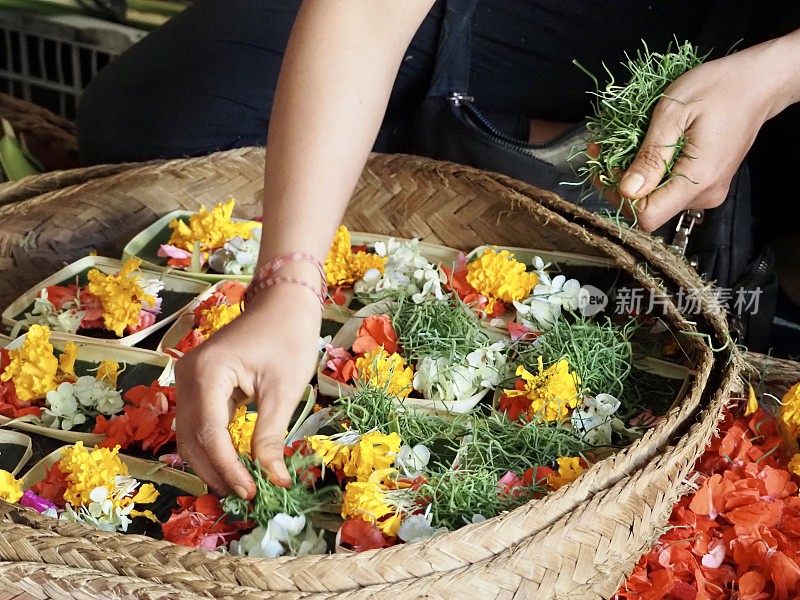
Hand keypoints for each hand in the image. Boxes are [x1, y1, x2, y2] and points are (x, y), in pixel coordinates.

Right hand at [175, 284, 321, 497]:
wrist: (283, 302)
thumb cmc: (289, 337)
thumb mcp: (284, 390)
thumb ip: (271, 436)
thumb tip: (273, 480)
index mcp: (207, 373)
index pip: (210, 434)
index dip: (228, 468)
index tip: (251, 493)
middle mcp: (186, 377)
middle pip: (192, 439)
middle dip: (217, 472)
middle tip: (246, 497)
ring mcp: (188, 380)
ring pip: (191, 435)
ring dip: (213, 463)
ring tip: (241, 487)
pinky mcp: (198, 384)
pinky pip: (200, 423)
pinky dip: (215, 446)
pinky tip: (235, 465)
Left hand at [615, 36, 799, 231]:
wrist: (756, 83)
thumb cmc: (718, 89)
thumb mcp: (673, 113)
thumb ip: (650, 155)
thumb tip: (627, 190)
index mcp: (699, 180)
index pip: (648, 216)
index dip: (621, 198)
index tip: (605, 170)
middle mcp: (705, 195)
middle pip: (649, 209)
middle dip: (620, 184)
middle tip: (602, 152)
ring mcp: (708, 192)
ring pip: (657, 199)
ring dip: (633, 177)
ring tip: (618, 147)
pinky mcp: (706, 184)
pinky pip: (670, 188)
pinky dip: (650, 173)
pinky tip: (640, 151)